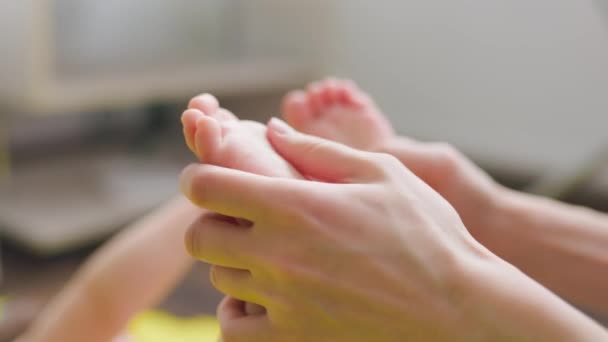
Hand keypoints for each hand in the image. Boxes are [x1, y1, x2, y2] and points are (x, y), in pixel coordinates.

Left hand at [180, 119, 602, 340]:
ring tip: (264, 254)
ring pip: (218, 279)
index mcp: (296, 207)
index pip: (206, 188)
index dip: (198, 178)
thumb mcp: (381, 174)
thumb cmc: (427, 235)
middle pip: (199, 237)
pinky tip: (262, 297)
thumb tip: (271, 129)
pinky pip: (233, 328)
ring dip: (230, 261)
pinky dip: (237, 311)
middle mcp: (279, 256)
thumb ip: (317, 150)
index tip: (209, 180)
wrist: (458, 310)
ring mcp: (284, 302)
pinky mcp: (294, 339)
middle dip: (210, 221)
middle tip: (239, 218)